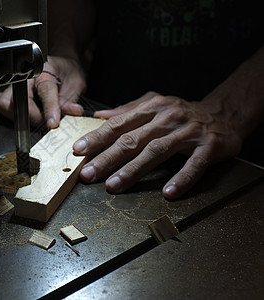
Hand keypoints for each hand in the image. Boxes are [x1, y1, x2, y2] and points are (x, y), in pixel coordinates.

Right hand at [0, 56, 84, 128]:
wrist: (58, 64)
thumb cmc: (65, 71)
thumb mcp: (75, 82)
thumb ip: (71, 99)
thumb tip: (74, 111)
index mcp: (44, 70)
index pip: (45, 92)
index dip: (50, 110)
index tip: (53, 124)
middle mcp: (25, 77)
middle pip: (19, 100)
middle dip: (32, 117)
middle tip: (44, 123)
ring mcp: (14, 84)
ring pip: (4, 103)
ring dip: (15, 117)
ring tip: (28, 122)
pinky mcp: (7, 92)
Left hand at [73, 91, 242, 198]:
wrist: (224, 113)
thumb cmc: (181, 113)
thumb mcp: (154, 105)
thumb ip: (126, 111)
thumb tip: (98, 116)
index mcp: (151, 108)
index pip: (119, 124)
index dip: (97, 137)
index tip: (78, 150)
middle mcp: (167, 118)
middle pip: (132, 139)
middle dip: (107, 158)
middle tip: (88, 174)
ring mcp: (188, 132)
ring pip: (156, 151)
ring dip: (133, 170)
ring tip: (114, 185)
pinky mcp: (209, 146)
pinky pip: (194, 164)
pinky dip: (182, 178)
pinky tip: (168, 192)